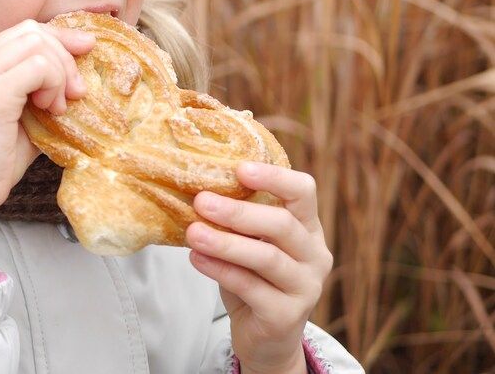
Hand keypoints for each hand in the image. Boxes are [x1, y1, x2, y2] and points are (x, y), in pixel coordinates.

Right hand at [0, 18, 94, 220]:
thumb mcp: (20, 118)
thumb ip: (39, 91)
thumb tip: (80, 76)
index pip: (22, 31)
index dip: (59, 38)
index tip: (85, 52)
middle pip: (31, 31)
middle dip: (65, 55)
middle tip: (75, 92)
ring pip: (36, 43)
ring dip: (60, 72)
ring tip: (57, 107)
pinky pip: (38, 67)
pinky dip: (54, 84)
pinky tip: (50, 111)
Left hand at [186, 162, 332, 373]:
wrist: (265, 337)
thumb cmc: (253, 277)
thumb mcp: (249, 241)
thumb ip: (237, 218)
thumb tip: (196, 185)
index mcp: (308, 227)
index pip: (304, 192)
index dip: (274, 177)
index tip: (240, 169)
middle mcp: (314, 255)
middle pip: (282, 224)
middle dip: (239, 211)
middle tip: (201, 201)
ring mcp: (306, 287)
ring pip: (267, 257)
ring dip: (225, 242)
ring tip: (193, 232)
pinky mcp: (287, 316)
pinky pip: (251, 288)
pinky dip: (221, 270)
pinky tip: (196, 259)